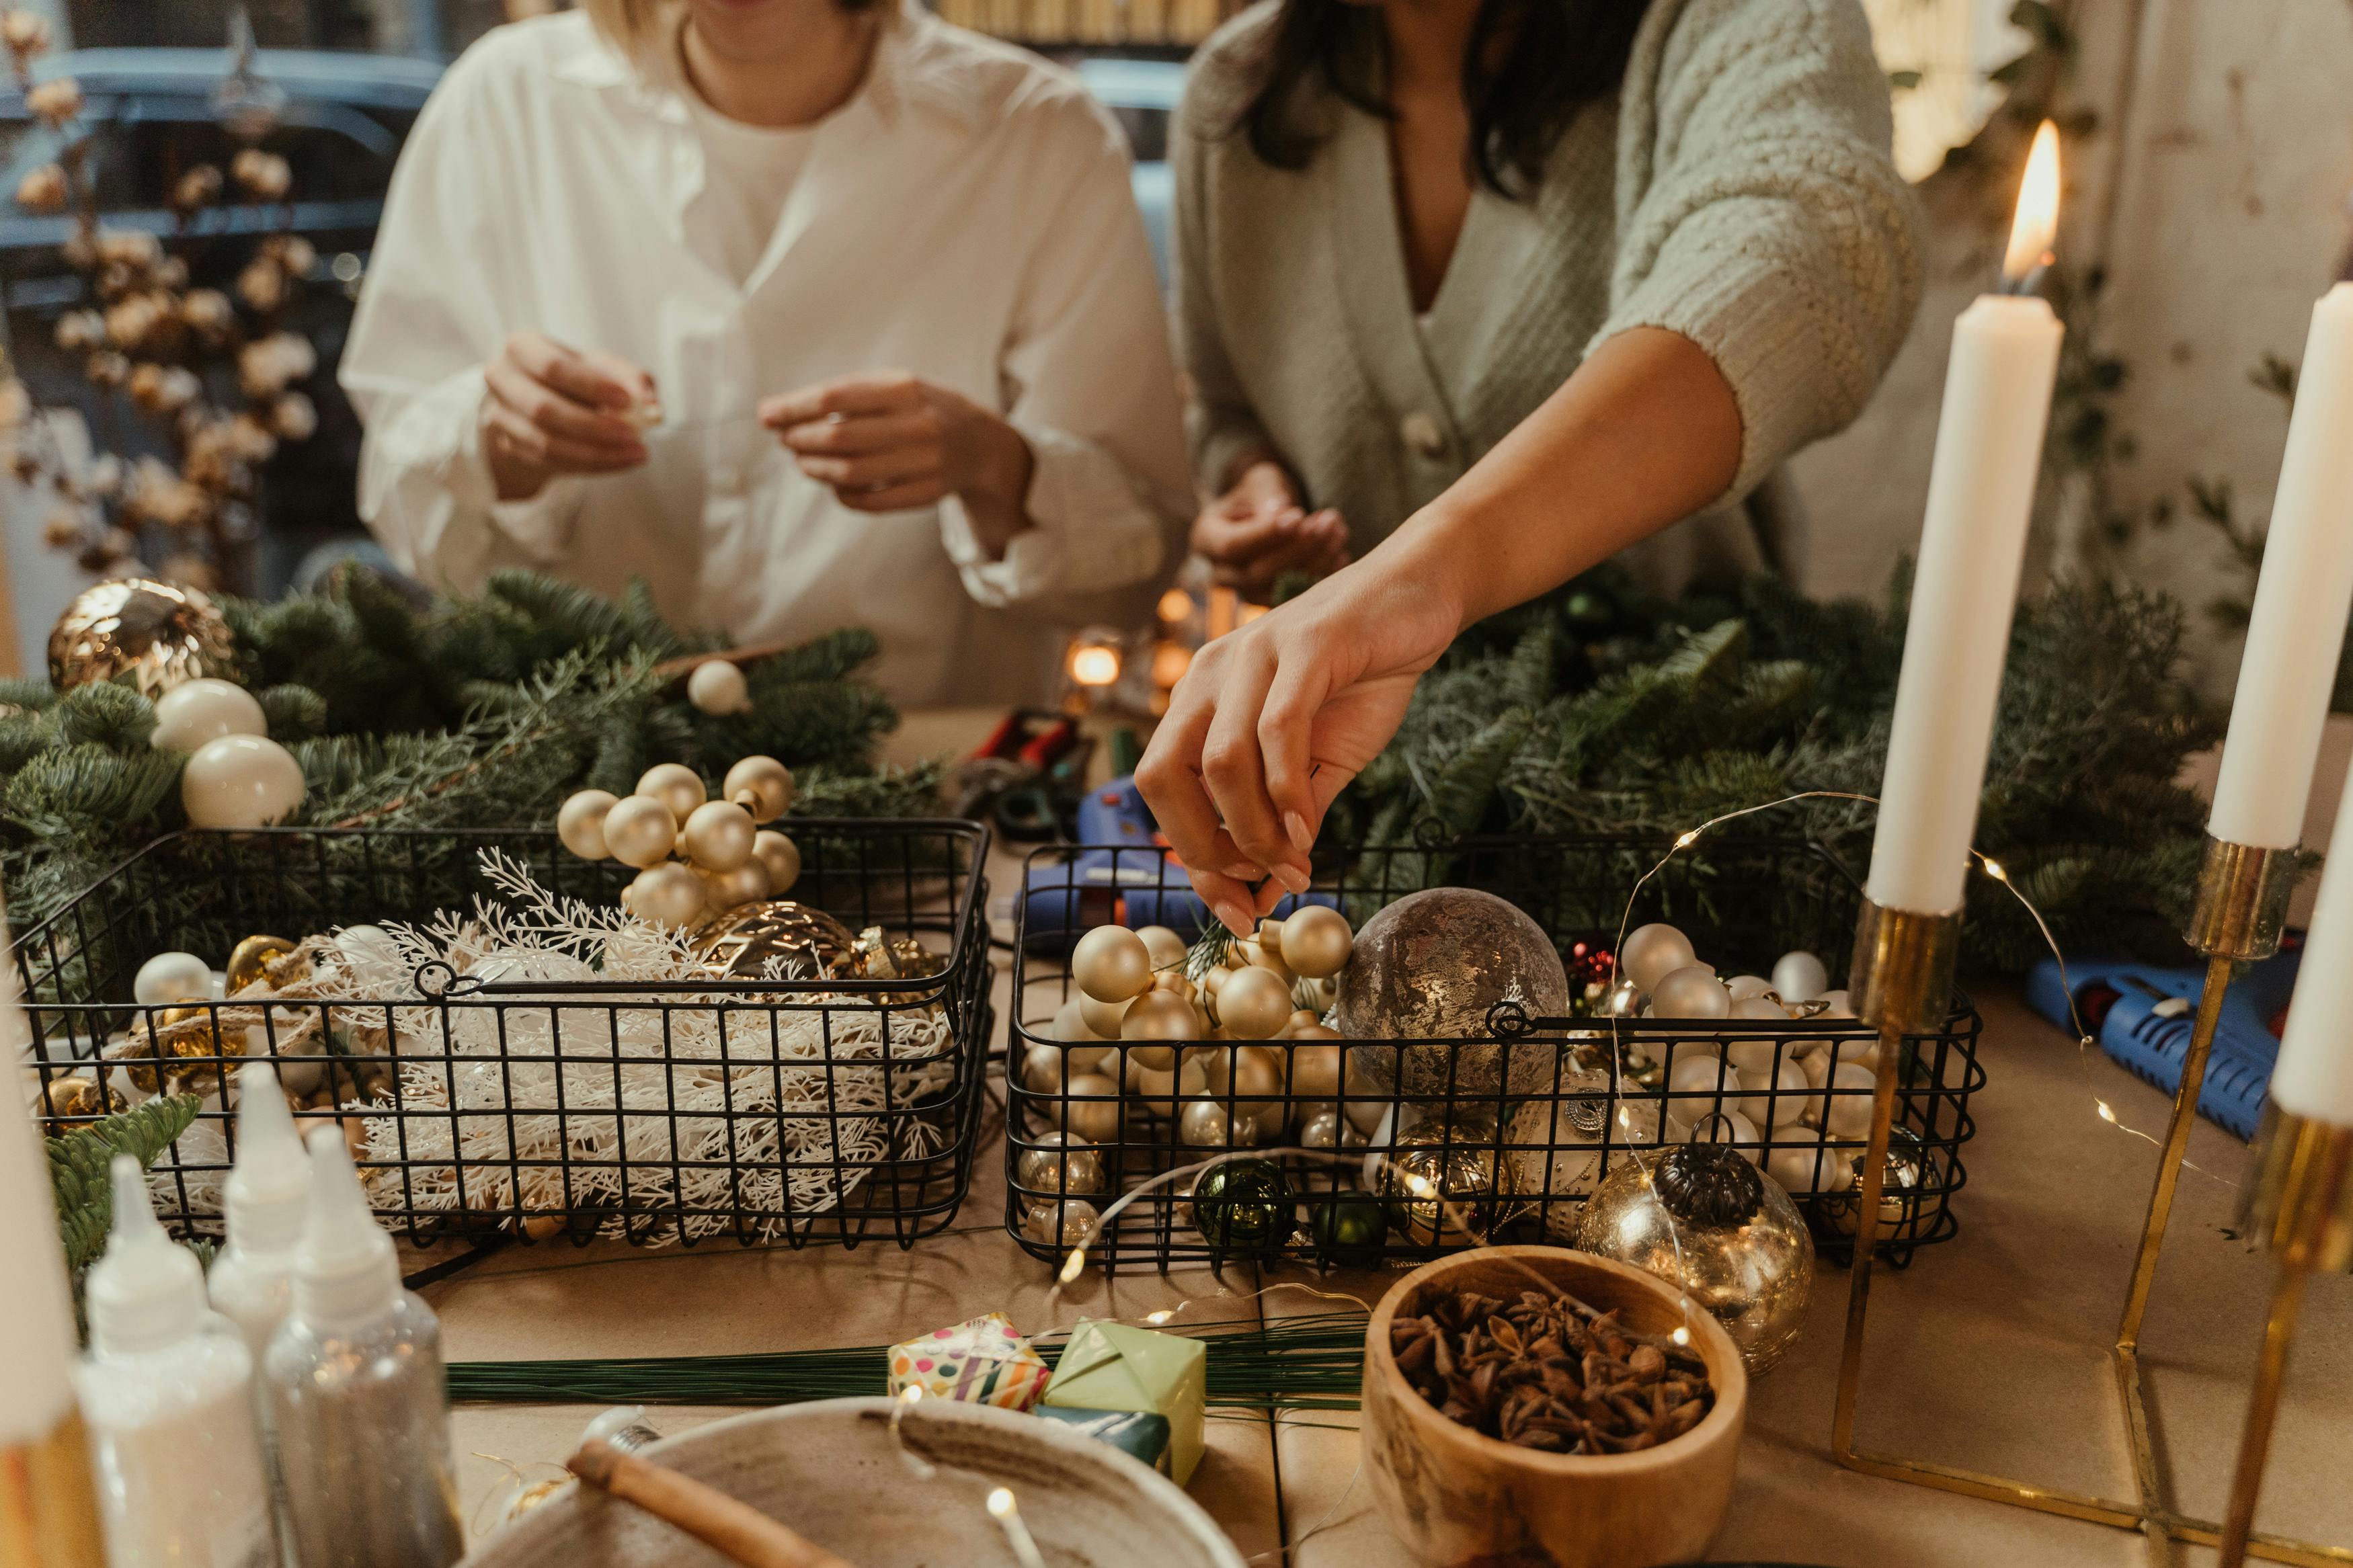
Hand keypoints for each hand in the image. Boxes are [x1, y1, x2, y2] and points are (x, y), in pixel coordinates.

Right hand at [480, 331, 653, 501]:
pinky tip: (619, 461)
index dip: (590, 386)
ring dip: (596, 453)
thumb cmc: (577, 378)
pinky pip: (551, 463)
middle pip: (543, 409)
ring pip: (546, 444)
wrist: (542, 406)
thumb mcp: (603, 368)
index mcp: (522, 347)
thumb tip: (652, 404)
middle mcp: (501, 379)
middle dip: (593, 426)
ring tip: (635, 453)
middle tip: (634, 435)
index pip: (552, 366)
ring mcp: (499, 416)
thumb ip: (630, 378)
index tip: (627, 401)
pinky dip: (590, 465)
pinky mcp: (508, 447)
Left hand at [761, 372, 1034, 553]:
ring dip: (816, 468)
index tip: (766, 415)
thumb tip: (777, 413)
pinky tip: (833, 483)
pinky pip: (870, 501)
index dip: (794, 408)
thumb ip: (845, 396)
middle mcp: (919, 425)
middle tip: (786, 441)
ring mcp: (926, 463)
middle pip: (840, 438)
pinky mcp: (927, 493)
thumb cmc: (921, 409)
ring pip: (851, 473)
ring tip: (803, 461)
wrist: (982, 444)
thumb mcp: (894, 386)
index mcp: (906, 389)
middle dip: (801, 440)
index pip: (835, 398)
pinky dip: (842, 494)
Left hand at [1137, 546, 1463, 936]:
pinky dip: (1287, 792)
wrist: (1421, 595)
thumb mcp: (1321, 761)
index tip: (1236, 909)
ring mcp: (1253, 654)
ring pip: (1218, 762)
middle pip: (1162, 775)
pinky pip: (1277, 730)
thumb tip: (1267, 891)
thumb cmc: (1364, 677)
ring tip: (1292, 864)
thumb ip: (1290, 818)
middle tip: (1254, 888)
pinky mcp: (1303, 645)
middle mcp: (1209, 674)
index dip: (1191, 858)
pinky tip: (1309, 832)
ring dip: (1253, 830)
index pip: (1162, 788)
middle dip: (1202, 848)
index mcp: (1200, 700)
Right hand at [1190, 460, 1348, 600]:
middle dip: (1297, 548)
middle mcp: (1220, 573)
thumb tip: (1279, 512)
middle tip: (1328, 523)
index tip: (1299, 515)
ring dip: (1314, 563)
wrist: (1265, 515)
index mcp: (1206, 539)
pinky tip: (1341, 555)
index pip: (1232, 546)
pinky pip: (1295, 598)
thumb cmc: (1260, 493)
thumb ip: (1266, 492)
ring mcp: (1244, 593)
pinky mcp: (1269, 602)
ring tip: (1338, 533)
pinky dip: (1320, 578)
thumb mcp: (1260, 480)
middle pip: (1257, 572)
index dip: (1266, 534)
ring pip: (1278, 589)